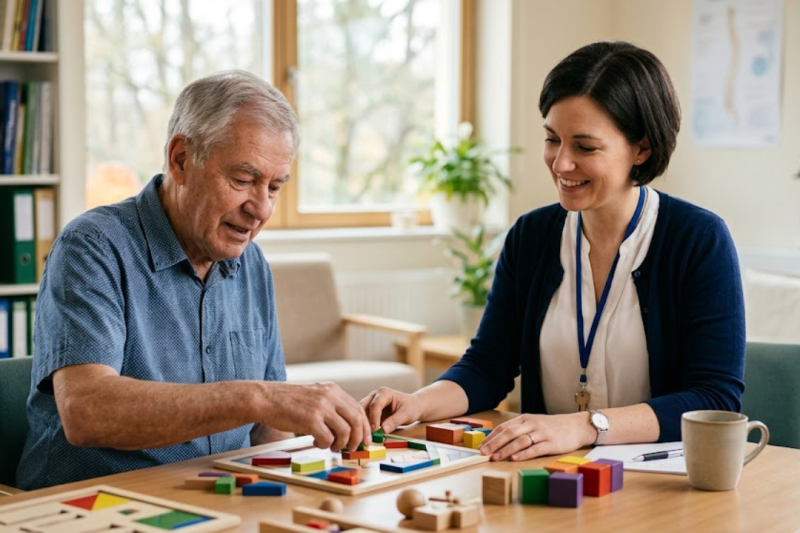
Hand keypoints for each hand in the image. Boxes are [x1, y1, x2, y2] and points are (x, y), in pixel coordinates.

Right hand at [261, 381, 370, 452]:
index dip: (364, 426)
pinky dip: (325, 445)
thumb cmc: (288, 401)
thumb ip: (330, 404)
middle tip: (354, 448)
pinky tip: (316, 443)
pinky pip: (328, 439)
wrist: (266, 399)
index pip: (358, 409)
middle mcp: (330, 396)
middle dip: (359, 438)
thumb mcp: (314, 394)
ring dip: (341, 444)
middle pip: (357, 420)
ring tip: (331, 447)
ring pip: (346, 432)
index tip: (365, 438)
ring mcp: (321, 408)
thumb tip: (347, 425)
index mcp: (332, 390)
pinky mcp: (311, 420)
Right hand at [360, 387, 422, 433]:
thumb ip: (394, 421)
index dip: (374, 418)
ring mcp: (371, 402)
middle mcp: (375, 396)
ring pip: (361, 413)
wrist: (413, 406)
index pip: (375, 405)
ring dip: (362, 424)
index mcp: (384, 393)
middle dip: (364, 421)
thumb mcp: (406, 414)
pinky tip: (365, 434)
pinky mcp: (369, 410)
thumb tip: (383, 430)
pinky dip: (363, 425)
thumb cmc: (411, 408)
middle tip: (366, 435)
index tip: (374, 430)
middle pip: (364, 407)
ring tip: (364, 436)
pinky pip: (363, 418)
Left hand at [479, 412, 594, 460]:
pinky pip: (536, 448)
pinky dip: (524, 454)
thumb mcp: (534, 423)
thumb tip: (498, 440)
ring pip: (520, 441)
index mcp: (525, 419)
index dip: (491, 437)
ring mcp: (542, 433)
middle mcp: (532, 424)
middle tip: (483, 453)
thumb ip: (519, 429)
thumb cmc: (552, 427)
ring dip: (506, 450)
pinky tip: (515, 458)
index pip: (504, 427)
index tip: (481, 447)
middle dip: (494, 443)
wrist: (577, 426)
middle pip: (509, 433)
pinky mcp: (552, 443)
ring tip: (495, 458)